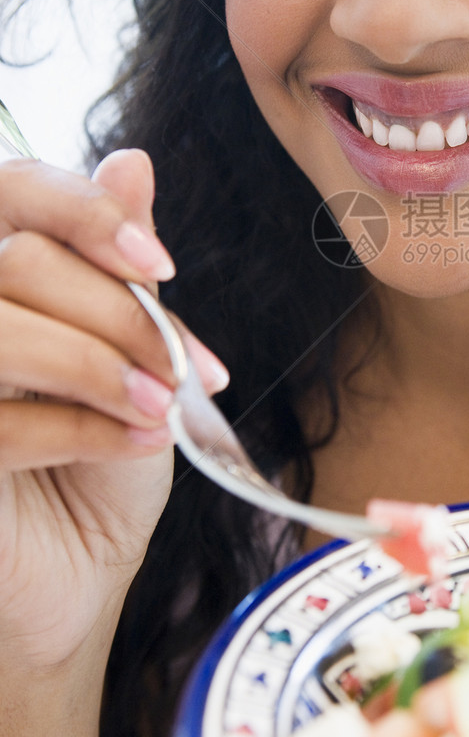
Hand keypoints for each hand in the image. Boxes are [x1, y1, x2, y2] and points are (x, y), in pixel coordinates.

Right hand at [0, 149, 226, 671]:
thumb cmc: (102, 460)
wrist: (77, 576)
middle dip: (119, 316)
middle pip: (18, 260)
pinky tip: (132, 445)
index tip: (162, 267)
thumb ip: (118, 265)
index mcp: (3, 270)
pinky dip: (77, 428)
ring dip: (98, 367)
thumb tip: (131, 160)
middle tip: (184, 373)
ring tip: (158, 410)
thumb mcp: (132, 355)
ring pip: (2, 323)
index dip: (89, 214)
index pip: (17, 190)